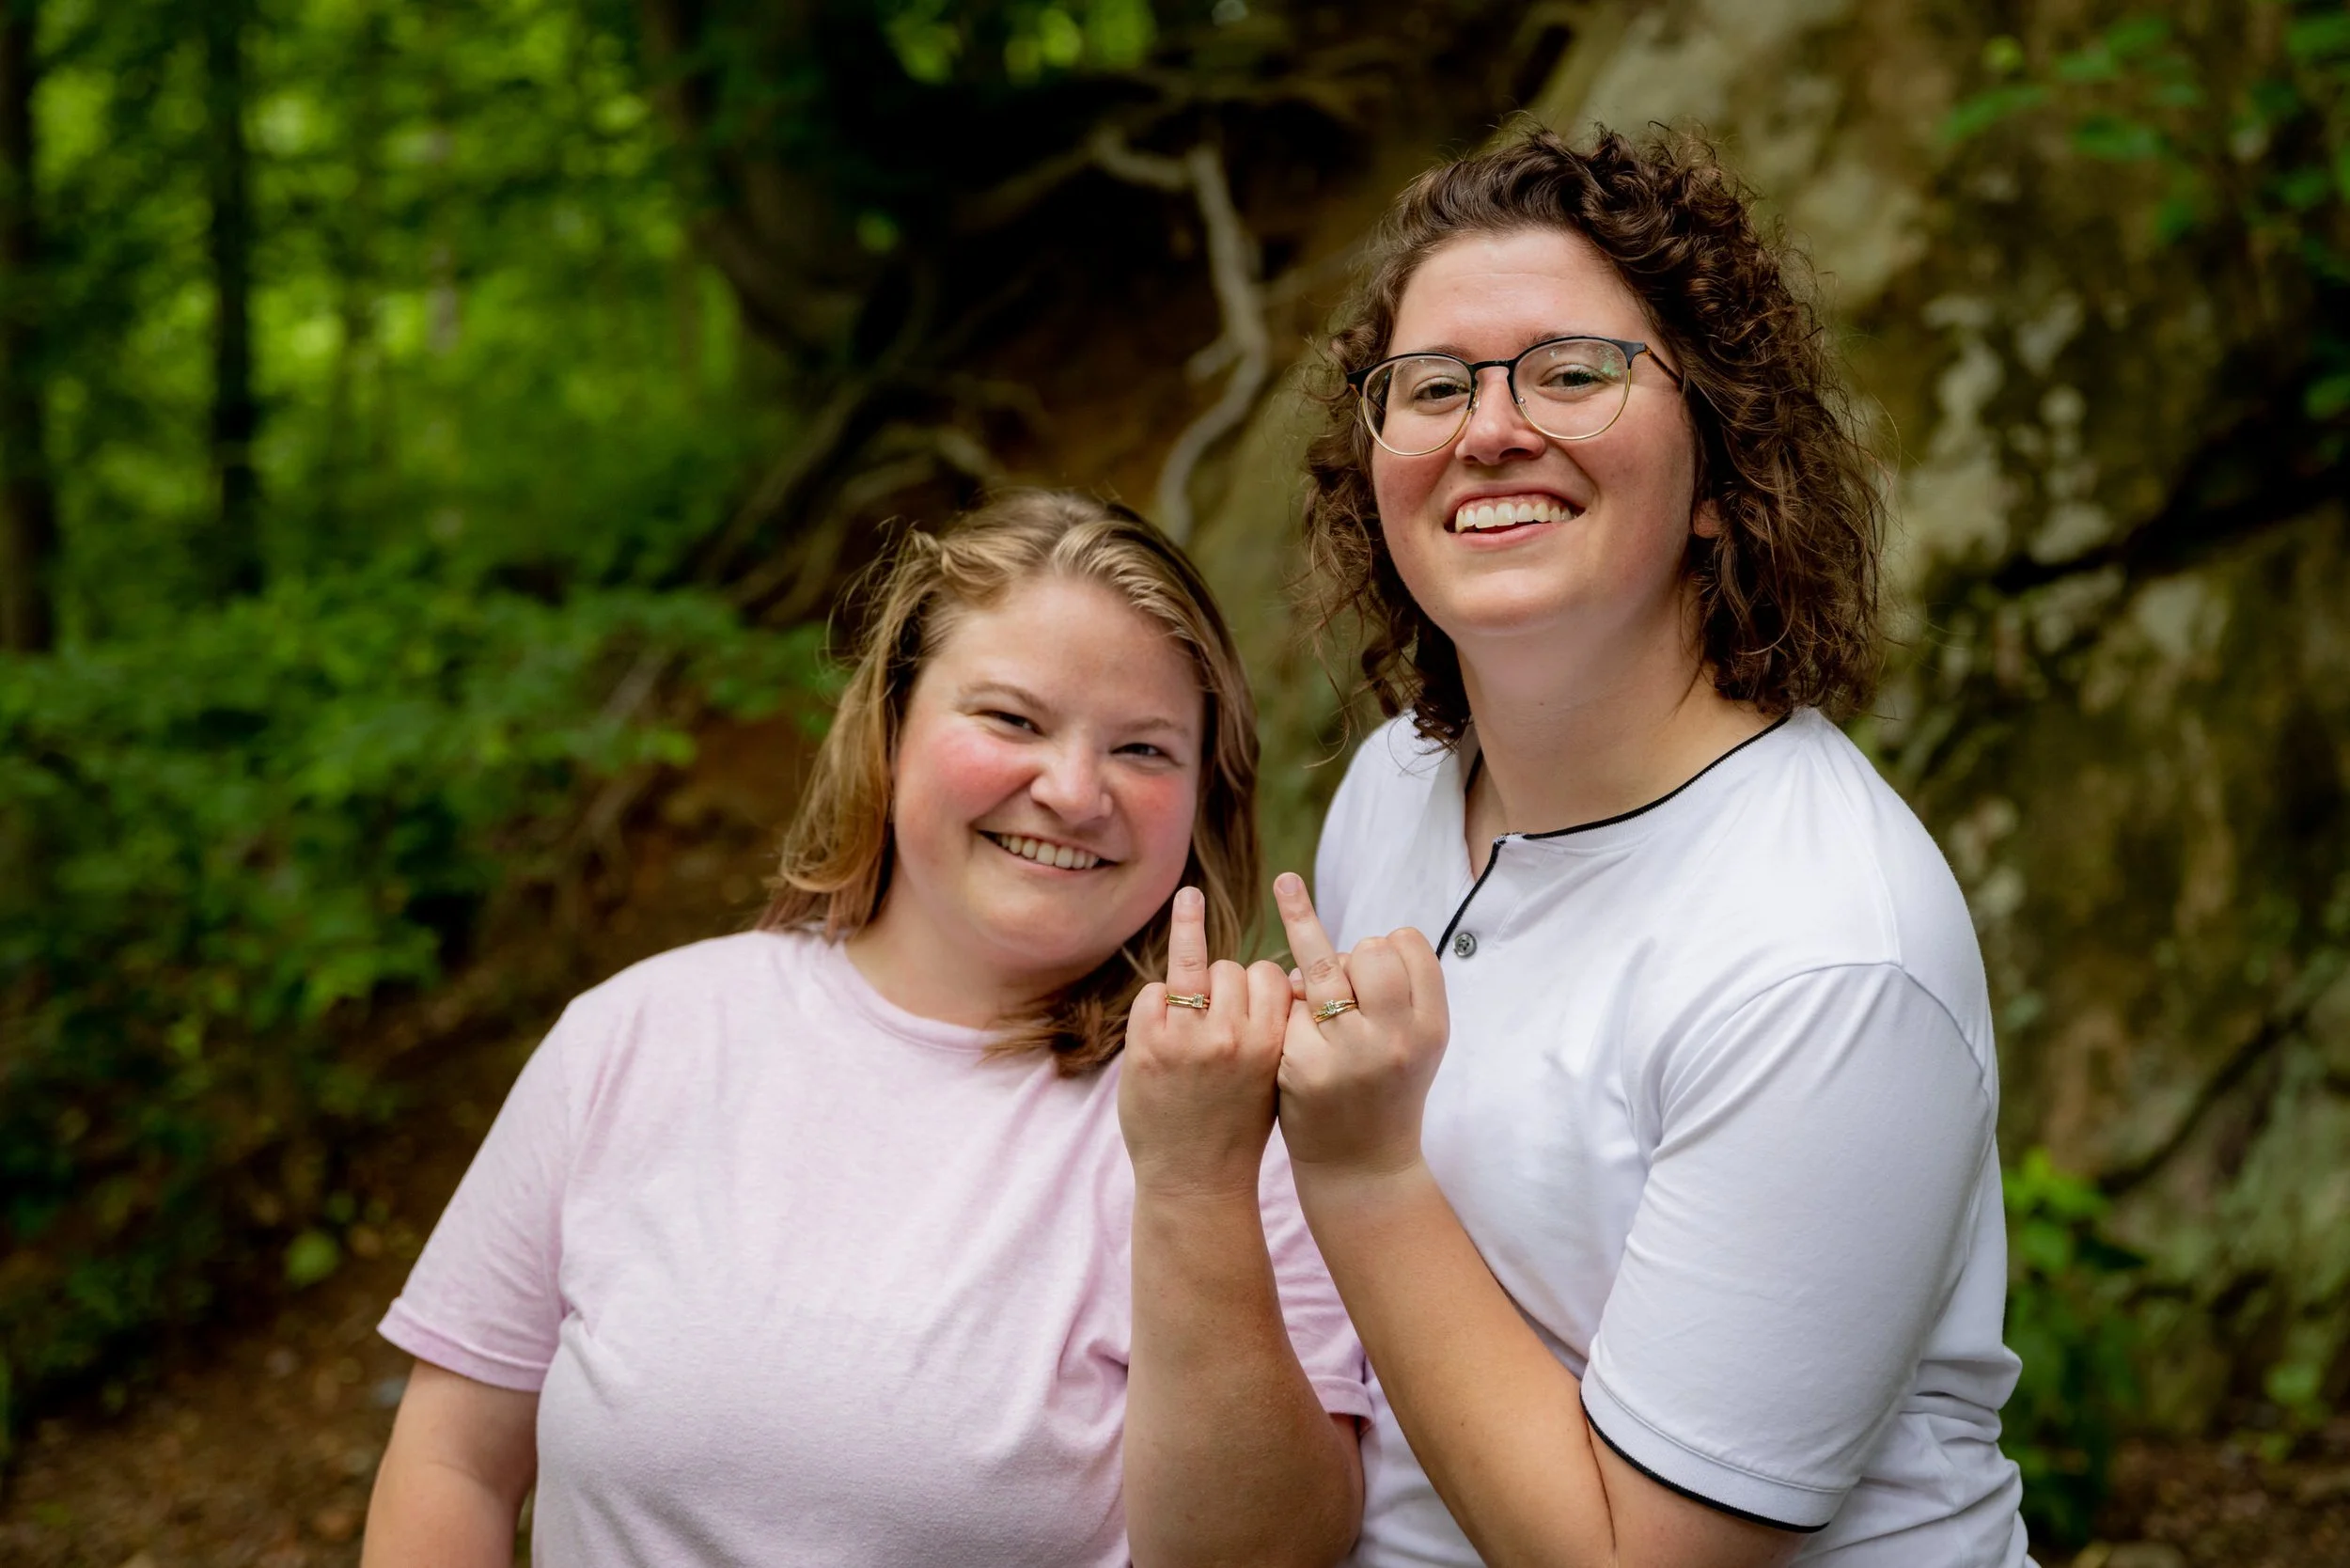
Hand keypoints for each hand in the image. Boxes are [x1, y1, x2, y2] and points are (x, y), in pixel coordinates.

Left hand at [1119, 886, 1294, 1198]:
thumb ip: (1277, 1029)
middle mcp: (1233, 1037)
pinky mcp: (1147, 1045)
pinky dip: (1157, 1002)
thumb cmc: (1240, 1127)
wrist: (1195, 1182)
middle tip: (1219, 1016)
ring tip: (1190, 899)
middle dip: (1226, 983)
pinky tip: (1160, 1025)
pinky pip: (1155, 991)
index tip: (1261, 991)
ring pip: (1195, 968)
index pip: (1271, 977)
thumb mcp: (1274, 1077)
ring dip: (1191, 948)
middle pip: (1233, 969)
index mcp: (1272, 1045)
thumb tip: (1282, 977)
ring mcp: (1187, 1039)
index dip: (1264, 983)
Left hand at [1271, 871, 1449, 1179]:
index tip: (1379, 961)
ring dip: (1303, 933)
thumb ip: (1404, 991)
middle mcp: (1395, 1038)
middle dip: (1351, 951)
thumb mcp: (1419, 1042)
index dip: (1389, 942)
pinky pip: (1288, 1003)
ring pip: (1321, 964)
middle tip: (1345, 984)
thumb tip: (1363, 938)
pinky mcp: (1303, 1066)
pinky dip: (1287, 1002)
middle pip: (1368, 949)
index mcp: (1431, 1027)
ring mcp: (1348, 1053)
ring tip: (1285, 885)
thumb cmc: (1387, 1091)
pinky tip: (1286, 1017)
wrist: (1362, 1167)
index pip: (1409, 944)